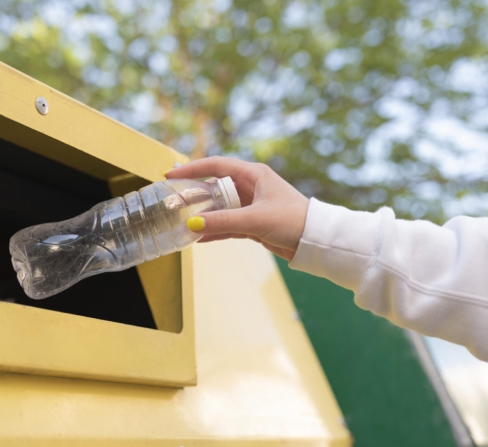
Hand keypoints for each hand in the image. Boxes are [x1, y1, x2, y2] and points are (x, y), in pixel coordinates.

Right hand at [166, 156, 309, 260]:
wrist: (315, 241)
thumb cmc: (293, 221)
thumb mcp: (255, 219)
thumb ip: (223, 221)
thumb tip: (193, 224)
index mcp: (254, 175)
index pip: (216, 166)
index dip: (192, 168)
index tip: (172, 174)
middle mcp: (251, 187)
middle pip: (215, 187)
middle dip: (194, 195)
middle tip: (173, 202)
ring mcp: (251, 205)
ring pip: (220, 207)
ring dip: (204, 216)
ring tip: (182, 222)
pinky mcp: (253, 223)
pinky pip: (228, 224)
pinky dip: (215, 230)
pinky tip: (200, 238)